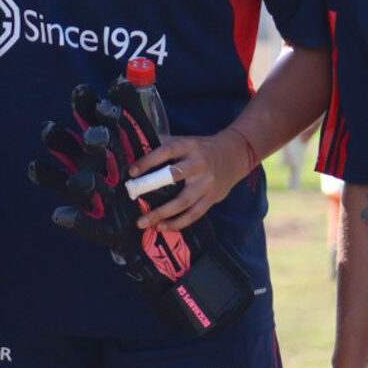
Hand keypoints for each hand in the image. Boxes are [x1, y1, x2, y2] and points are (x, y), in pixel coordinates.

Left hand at [129, 133, 243, 231]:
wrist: (235, 155)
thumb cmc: (202, 149)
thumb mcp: (186, 140)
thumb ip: (164, 145)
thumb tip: (135, 151)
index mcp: (190, 146)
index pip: (167, 151)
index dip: (149, 161)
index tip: (132, 172)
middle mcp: (199, 164)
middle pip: (174, 176)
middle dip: (152, 187)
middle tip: (133, 197)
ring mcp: (207, 183)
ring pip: (183, 201)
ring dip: (162, 213)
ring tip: (144, 222)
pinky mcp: (212, 198)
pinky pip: (194, 214)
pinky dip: (177, 222)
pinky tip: (162, 227)